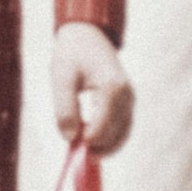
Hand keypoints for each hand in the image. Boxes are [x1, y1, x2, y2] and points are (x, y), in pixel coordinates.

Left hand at [52, 24, 136, 156]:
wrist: (88, 35)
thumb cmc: (72, 54)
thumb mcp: (61, 78)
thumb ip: (65, 108)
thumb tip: (70, 138)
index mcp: (112, 87)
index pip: (103, 125)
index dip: (88, 142)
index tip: (71, 148)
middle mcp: (126, 95)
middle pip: (115, 134)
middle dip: (95, 148)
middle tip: (75, 155)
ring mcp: (130, 100)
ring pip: (122, 135)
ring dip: (104, 148)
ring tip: (82, 152)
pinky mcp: (127, 103)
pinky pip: (122, 129)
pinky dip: (109, 140)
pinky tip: (91, 142)